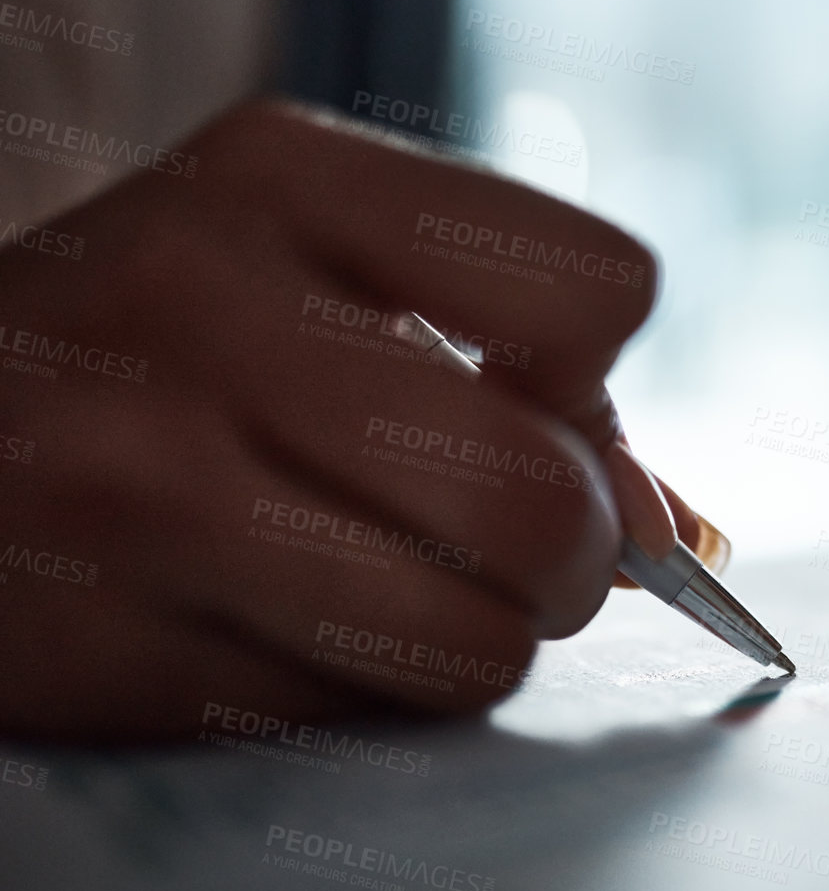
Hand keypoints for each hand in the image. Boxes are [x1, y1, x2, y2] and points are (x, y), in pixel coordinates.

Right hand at [0, 99, 675, 739]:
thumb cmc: (160, 352)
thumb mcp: (316, 280)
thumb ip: (526, 381)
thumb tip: (675, 534)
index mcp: (287, 176)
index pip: (594, 287)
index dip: (591, 378)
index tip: (530, 397)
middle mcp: (199, 305)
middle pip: (539, 493)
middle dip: (569, 558)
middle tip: (518, 555)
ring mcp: (132, 477)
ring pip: (468, 638)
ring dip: (473, 642)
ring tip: (395, 591)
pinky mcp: (92, 640)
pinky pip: (346, 714)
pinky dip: (350, 690)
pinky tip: (267, 621)